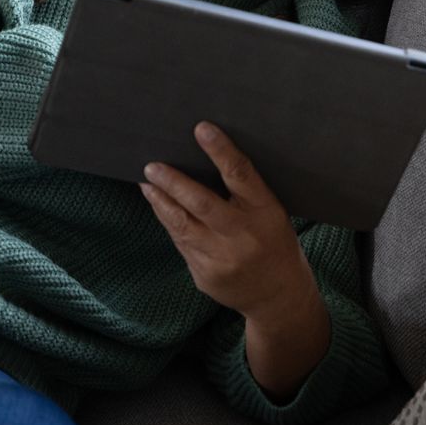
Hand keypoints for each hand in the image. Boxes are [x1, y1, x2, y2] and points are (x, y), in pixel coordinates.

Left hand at [140, 121, 314, 322]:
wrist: (279, 295)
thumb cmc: (273, 241)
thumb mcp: (271, 211)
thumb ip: (243, 191)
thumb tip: (201, 159)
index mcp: (265, 211)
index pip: (240, 174)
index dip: (220, 150)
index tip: (201, 128)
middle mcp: (243, 235)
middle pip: (201, 202)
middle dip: (173, 182)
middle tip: (152, 166)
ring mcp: (222, 259)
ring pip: (182, 225)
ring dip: (160, 202)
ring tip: (147, 184)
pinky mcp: (205, 276)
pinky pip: (181, 244)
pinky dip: (168, 223)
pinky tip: (160, 208)